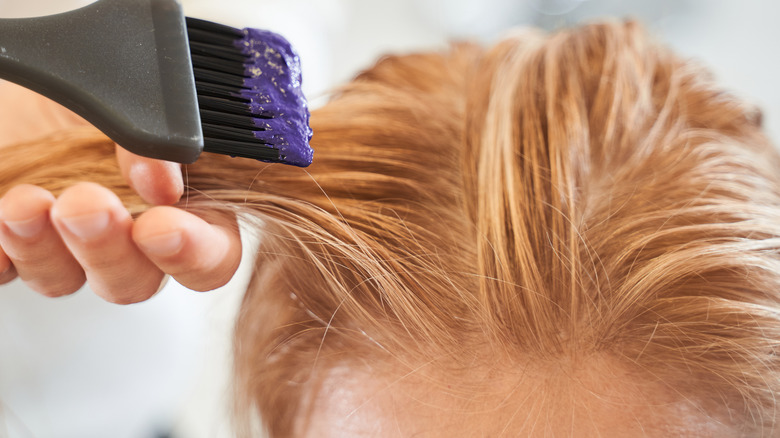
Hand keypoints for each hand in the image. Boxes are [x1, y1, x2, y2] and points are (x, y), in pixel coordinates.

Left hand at [0, 82, 242, 302]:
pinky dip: (0, 255)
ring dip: (46, 250)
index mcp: (182, 200)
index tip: (160, 226)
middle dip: (110, 249)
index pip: (213, 255)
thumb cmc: (77, 79)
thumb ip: (151, 137)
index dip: (195, 254)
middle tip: (85, 203)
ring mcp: (66, 246)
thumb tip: (163, 178)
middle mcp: (128, 233)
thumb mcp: (123, 92)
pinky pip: (5, 272)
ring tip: (24, 203)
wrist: (19, 72)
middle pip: (139, 282)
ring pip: (67, 283)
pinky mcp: (11, 245)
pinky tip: (0, 224)